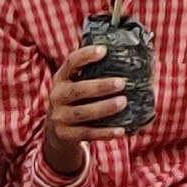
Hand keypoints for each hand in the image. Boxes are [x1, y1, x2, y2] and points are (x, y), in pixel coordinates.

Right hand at [41, 40, 131, 163]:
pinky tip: (121, 130)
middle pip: (77, 90)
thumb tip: (131, 56)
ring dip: (104, 108)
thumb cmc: (76, 101)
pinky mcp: (67, 135)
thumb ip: (93, 72)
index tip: (104, 50)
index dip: (85, 55)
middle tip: (122, 83)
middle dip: (100, 86)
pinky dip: (105, 132)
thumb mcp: (76, 84)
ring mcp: (60, 117)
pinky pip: (88, 133)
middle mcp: (57, 96)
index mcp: (61, 79)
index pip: (70, 63)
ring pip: (83, 113)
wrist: (56, 133)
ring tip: (123, 102)